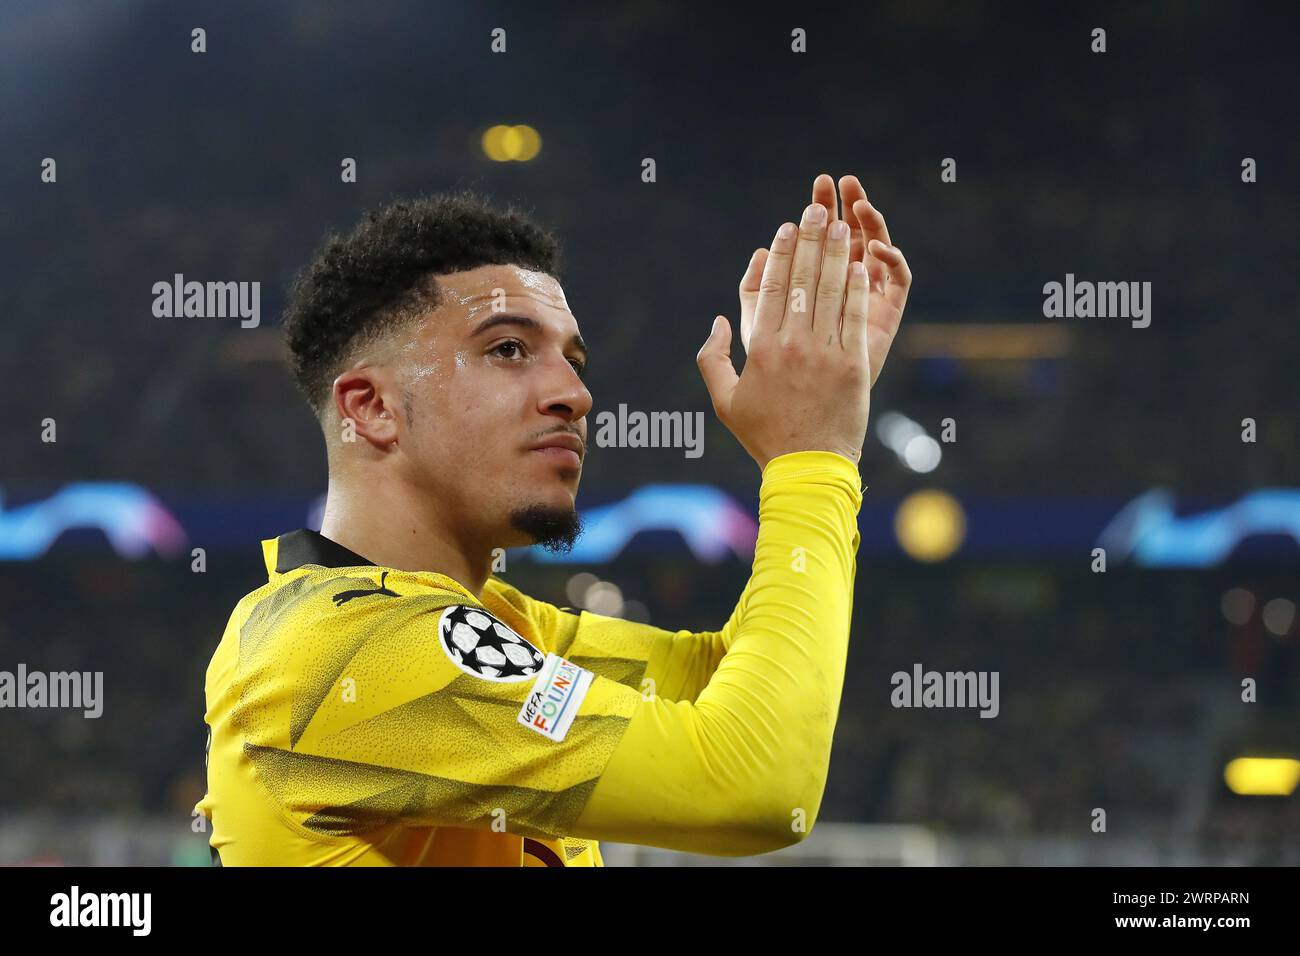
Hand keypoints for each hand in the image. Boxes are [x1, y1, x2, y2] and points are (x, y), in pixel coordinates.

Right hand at [698, 198, 908, 470]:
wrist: (807, 466)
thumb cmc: (764, 435)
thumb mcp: (724, 400)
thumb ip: (713, 357)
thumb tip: (718, 320)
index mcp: (760, 349)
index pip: (771, 288)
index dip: (779, 253)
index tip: (786, 228)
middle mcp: (792, 345)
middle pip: (802, 280)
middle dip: (810, 240)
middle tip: (816, 210)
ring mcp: (825, 354)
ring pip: (830, 293)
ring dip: (836, 255)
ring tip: (841, 226)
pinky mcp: (853, 366)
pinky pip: (855, 318)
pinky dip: (857, 290)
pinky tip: (860, 266)